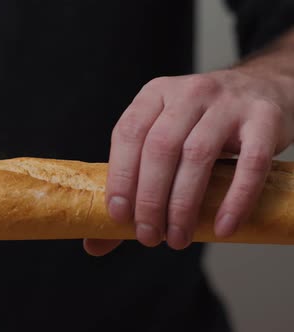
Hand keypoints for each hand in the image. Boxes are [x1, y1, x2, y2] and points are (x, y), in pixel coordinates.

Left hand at [85, 68, 293, 254]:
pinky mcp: (265, 119)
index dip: (120, 176)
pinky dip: (234, 199)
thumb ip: (134, 185)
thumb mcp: (165, 139)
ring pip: (197, 155)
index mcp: (155, 94)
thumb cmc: (202, 127)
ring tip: (178, 238)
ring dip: (183, 204)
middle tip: (149, 236)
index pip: (128, 134)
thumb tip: (94, 243)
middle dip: (150, 199)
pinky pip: (250, 163)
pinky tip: (221, 227)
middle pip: (160, 148)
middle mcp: (189, 92)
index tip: (119, 216)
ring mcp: (229, 103)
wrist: (264, 89)